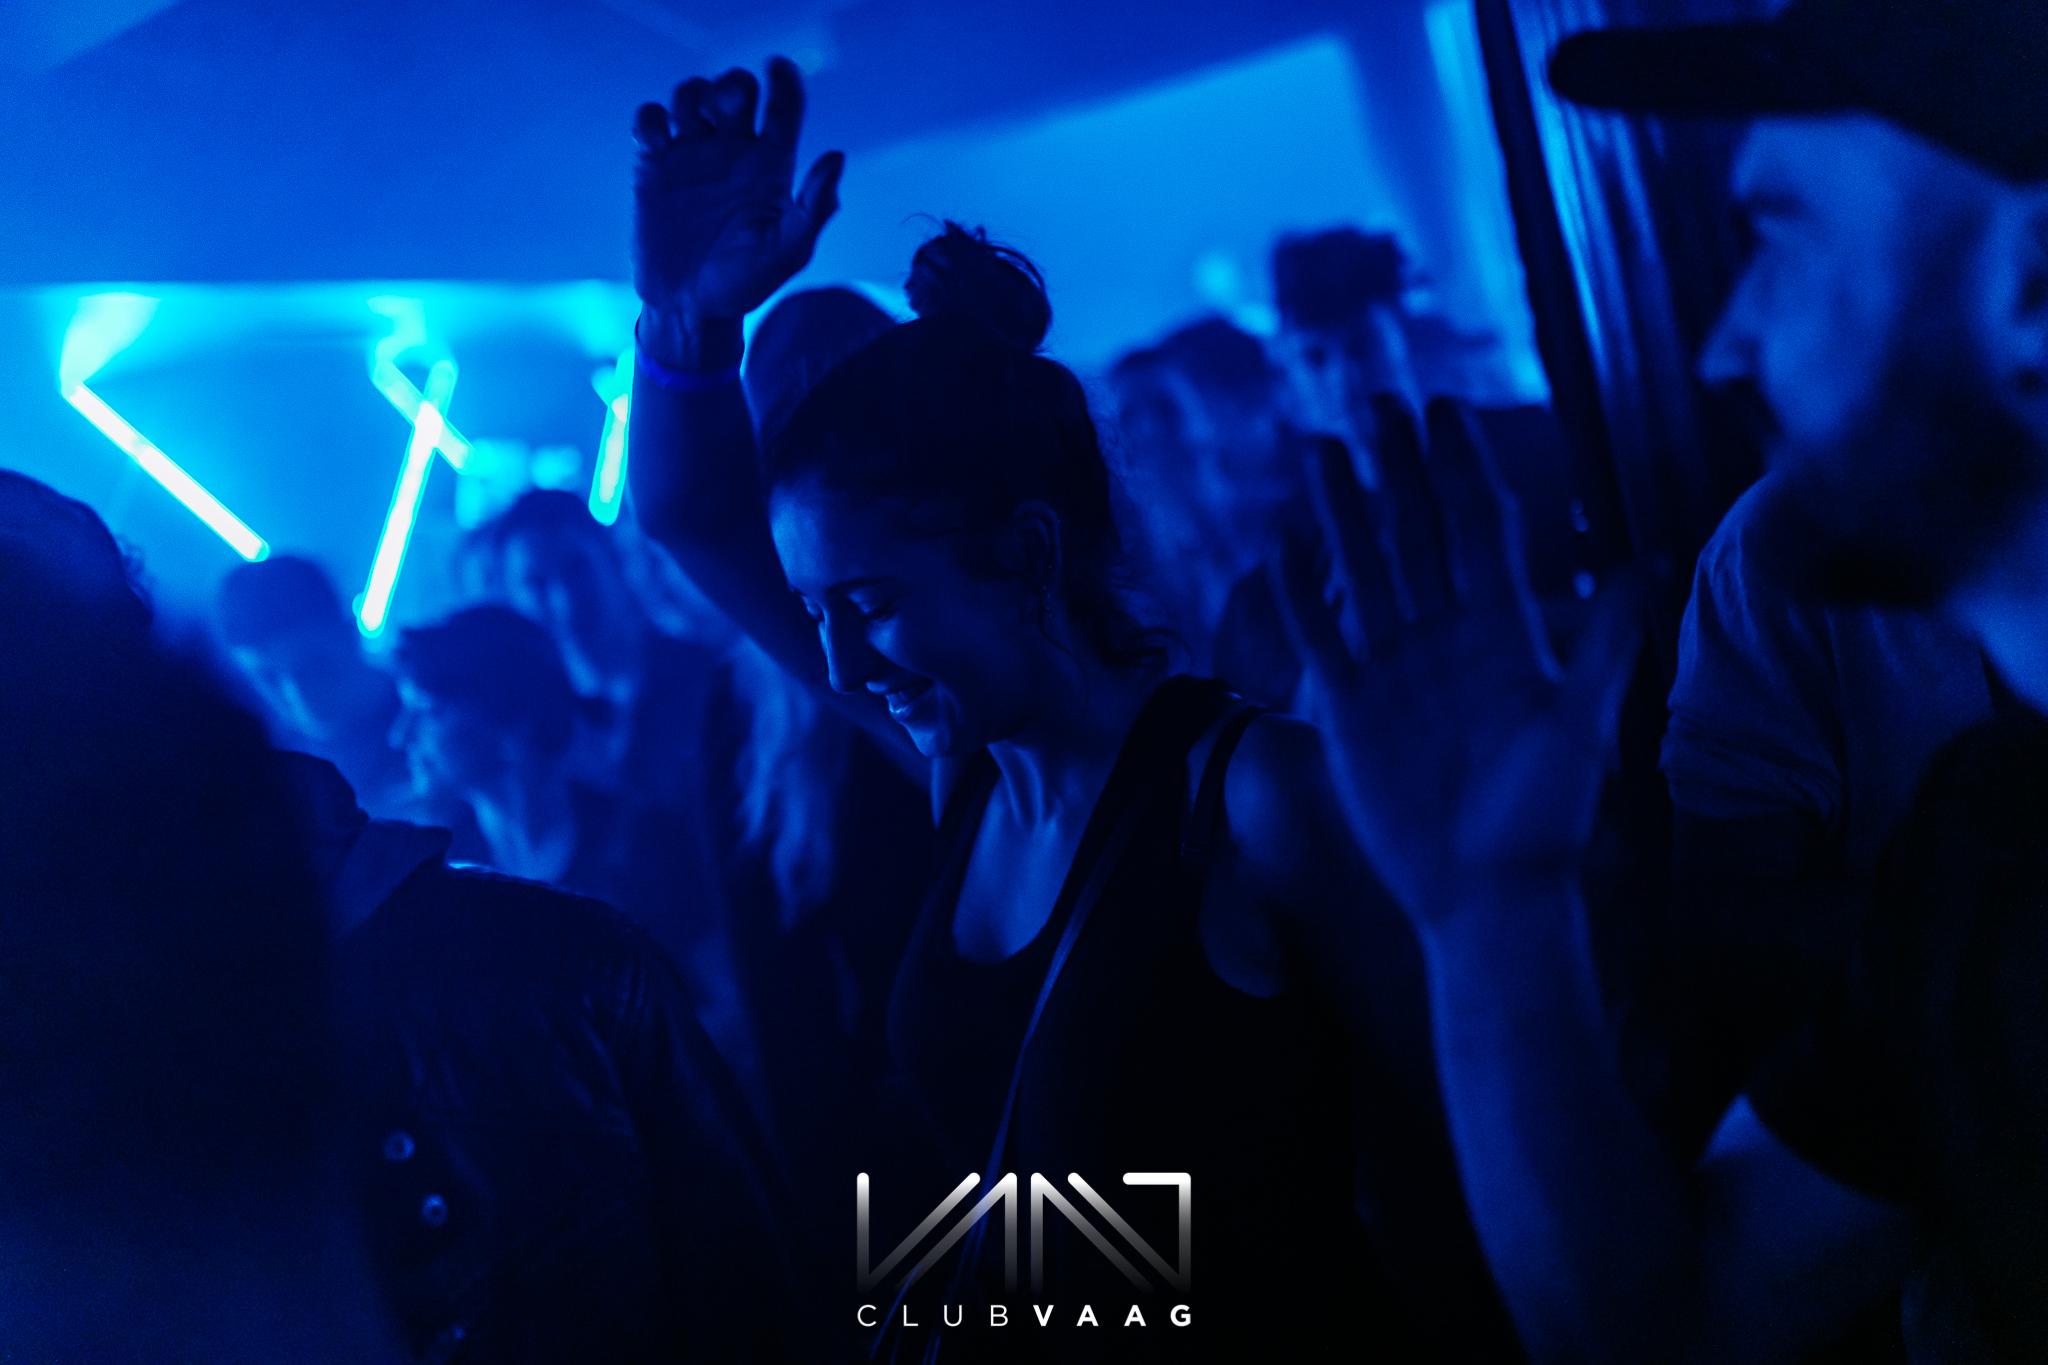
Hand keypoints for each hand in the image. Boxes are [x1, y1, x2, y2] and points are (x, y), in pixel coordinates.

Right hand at [631, 58, 845, 320]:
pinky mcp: (653, 166)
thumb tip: (836, 157)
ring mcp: (692, 155)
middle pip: (735, 91)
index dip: (785, 82)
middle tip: (731, 111)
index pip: (783, 109)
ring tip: (694, 124)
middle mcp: (733, 152)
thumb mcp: (788, 252)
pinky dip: (650, 119)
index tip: (778, 68)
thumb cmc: (746, 284)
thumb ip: (814, 207)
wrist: (691, 308)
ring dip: (692, 95)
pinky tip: (658, 141)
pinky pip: (650, 122)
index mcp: (771, 165)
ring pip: (692, 96)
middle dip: (733, 86)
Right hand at [1271, 396, 1642, 922]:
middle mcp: (1444, 640)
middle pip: (1416, 536)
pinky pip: (1320, 641)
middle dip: (1399, 470)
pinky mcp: (1349, 713)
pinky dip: (1301, 597)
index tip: (1448, 410)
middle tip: (1381, 404)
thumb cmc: (1543, 817)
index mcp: (1502, 633)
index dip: (1463, 469)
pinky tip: (1282, 548)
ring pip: (1363, 573)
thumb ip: (1601, 641)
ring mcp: (1392, 672)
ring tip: (1324, 452)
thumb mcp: (1580, 724)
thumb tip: (1650, 560)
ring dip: (1344, 513)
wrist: (1486, 894)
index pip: (1480, 530)